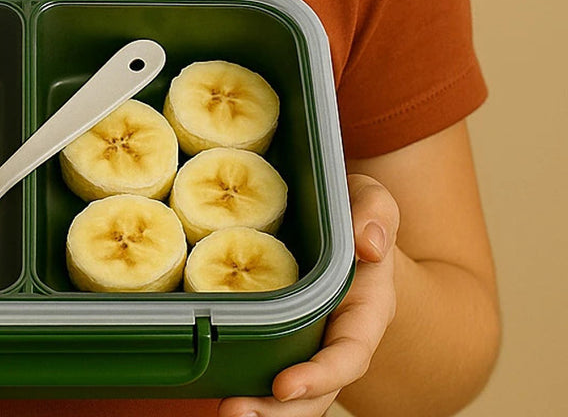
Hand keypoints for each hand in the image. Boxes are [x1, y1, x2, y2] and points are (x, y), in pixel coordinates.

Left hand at [218, 174, 399, 416]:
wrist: (346, 223)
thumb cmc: (358, 211)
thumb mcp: (370, 198)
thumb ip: (374, 213)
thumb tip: (368, 245)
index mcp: (367, 309)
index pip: (350, 354)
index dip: (320, 375)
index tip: (284, 386)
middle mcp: (340, 335)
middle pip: (318, 389)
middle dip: (282, 411)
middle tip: (236, 413)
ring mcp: (312, 340)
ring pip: (294, 391)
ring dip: (262, 409)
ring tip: (227, 412)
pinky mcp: (284, 335)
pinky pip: (270, 364)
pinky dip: (249, 382)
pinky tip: (217, 387)